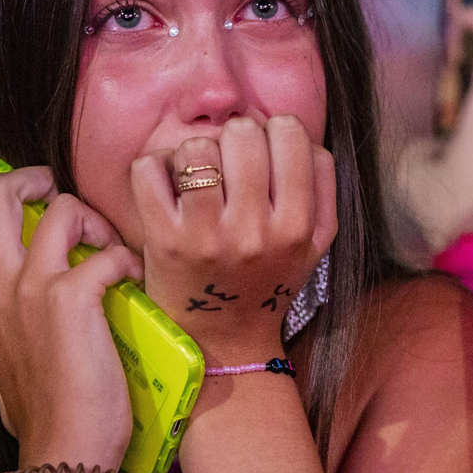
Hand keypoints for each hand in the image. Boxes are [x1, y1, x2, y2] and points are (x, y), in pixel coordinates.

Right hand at [0, 167, 139, 469]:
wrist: (64, 452)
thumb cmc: (46, 418)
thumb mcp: (6, 367)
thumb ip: (8, 334)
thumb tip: (21, 328)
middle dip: (24, 177)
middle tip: (51, 189)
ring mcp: (33, 291)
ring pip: (58, 210)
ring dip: (92, 218)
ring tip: (108, 245)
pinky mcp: (73, 298)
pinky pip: (107, 252)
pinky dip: (126, 259)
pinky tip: (133, 281)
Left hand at [131, 115, 334, 364]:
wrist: (223, 342)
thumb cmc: (268, 280)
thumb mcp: (317, 241)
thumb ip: (322, 184)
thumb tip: (296, 134)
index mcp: (297, 225)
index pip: (288, 131)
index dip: (274, 130)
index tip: (265, 153)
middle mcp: (254, 230)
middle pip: (242, 131)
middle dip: (234, 139)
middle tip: (230, 165)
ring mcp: (205, 236)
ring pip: (196, 146)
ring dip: (194, 154)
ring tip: (198, 178)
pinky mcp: (162, 241)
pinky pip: (149, 169)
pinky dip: (155, 168)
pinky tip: (168, 186)